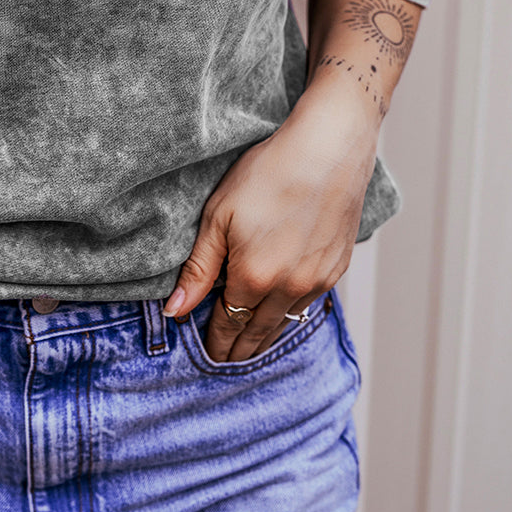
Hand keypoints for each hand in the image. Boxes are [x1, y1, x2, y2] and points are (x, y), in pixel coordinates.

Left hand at [163, 80, 378, 361]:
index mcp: (254, 278)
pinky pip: (310, 305)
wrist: (328, 149)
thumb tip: (175, 311)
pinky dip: (291, 316)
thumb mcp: (219, 216)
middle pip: (258, 332)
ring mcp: (318, 281)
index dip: (216, 343)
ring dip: (266, 337)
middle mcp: (289, 289)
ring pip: (286, 323)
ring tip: (250, 348)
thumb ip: (199, 269)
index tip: (207, 356)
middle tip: (225, 362)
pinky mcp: (337, 267)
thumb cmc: (269, 173)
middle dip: (239, 350)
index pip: (229, 325)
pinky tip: (283, 315)